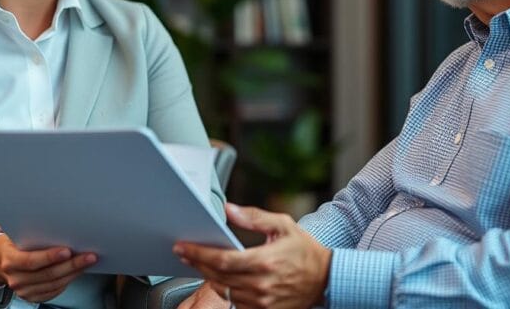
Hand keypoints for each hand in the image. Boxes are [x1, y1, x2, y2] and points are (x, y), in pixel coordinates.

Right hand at [0, 234, 97, 302]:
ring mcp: (24, 291)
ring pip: (54, 285)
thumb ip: (35, 235)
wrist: (1, 259)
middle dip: (71, 265)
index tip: (68, 251)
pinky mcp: (32, 297)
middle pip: (47, 274)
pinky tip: (77, 272)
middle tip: (88, 256)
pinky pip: (54, 292)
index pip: (31, 261)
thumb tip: (61, 227)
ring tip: (87, 262)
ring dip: (74, 273)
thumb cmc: (14, 244)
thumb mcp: (19, 235)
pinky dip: (68, 281)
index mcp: (10, 261)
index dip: (50, 257)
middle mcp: (16, 279)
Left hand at [174, 203, 331, 308]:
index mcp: (265, 261)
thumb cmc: (305, 251)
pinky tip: (221, 277)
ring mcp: (262, 302)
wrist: (326, 279)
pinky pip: (235, 302)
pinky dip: (225, 289)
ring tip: (201, 262)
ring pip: (223, 290)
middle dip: (197, 263)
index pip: (222, 259)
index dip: (198, 253)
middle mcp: (261, 285)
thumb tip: (228, 209)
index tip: (183, 246)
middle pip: (217, 276)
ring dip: (208, 276)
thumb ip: (253, 217)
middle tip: (184, 252)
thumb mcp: (283, 225)